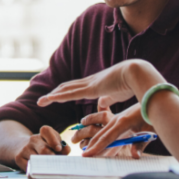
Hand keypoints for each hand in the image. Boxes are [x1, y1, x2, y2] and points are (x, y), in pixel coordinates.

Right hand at [13, 126, 69, 170]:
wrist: (22, 147)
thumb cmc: (43, 147)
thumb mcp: (53, 144)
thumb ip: (62, 146)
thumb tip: (66, 149)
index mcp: (43, 133)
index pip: (46, 131)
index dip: (53, 140)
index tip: (58, 149)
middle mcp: (33, 139)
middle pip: (44, 150)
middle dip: (52, 158)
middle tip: (56, 164)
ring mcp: (25, 148)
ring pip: (37, 160)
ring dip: (45, 166)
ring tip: (49, 169)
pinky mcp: (18, 158)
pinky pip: (30, 167)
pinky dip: (36, 170)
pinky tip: (40, 170)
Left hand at [36, 59, 155, 109]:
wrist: (137, 74)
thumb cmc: (131, 84)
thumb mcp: (116, 94)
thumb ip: (107, 99)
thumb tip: (100, 104)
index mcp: (96, 84)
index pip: (76, 88)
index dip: (65, 92)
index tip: (56, 96)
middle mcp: (89, 82)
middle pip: (67, 87)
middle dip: (54, 94)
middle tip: (43, 100)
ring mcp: (89, 84)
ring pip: (65, 90)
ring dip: (52, 96)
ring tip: (41, 101)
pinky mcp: (91, 88)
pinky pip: (70, 93)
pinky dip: (58, 97)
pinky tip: (49, 99)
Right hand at [81, 102, 153, 157]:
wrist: (154, 99)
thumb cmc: (153, 116)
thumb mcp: (150, 131)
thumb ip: (140, 144)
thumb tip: (135, 156)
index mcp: (123, 122)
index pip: (106, 138)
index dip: (96, 147)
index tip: (86, 154)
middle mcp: (117, 119)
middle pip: (100, 134)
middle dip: (90, 144)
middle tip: (82, 154)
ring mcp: (117, 118)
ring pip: (102, 130)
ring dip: (92, 138)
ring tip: (82, 145)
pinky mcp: (119, 118)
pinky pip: (106, 127)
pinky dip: (99, 134)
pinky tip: (95, 137)